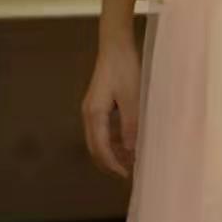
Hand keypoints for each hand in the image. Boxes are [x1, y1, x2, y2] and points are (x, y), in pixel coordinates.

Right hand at [83, 36, 140, 178]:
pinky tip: (126, 143)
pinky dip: (112, 141)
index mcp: (94, 114)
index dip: (113, 165)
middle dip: (109, 163)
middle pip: (95, 148)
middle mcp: (88, 114)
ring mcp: (91, 109)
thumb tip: (131, 150)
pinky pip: (102, 130)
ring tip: (129, 161)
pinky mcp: (98, 104)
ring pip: (98, 140)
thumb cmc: (125, 69)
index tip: (127, 175)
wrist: (116, 46)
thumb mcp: (132, 98)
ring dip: (111, 153)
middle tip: (128, 173)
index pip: (100, 148)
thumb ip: (130, 125)